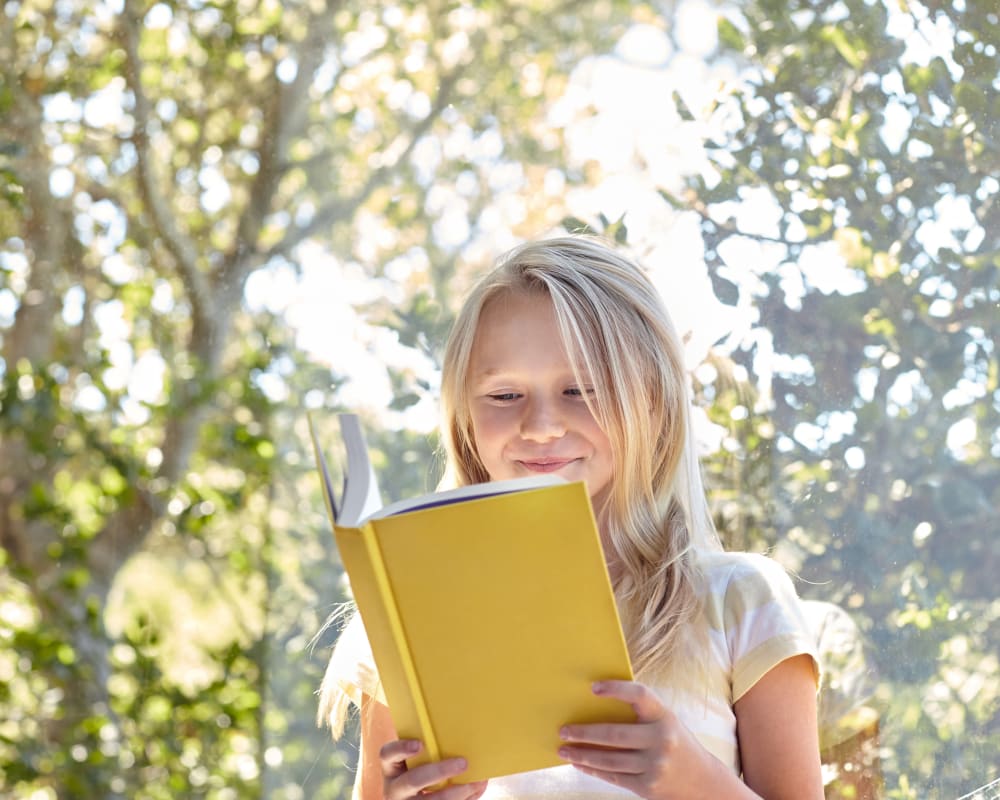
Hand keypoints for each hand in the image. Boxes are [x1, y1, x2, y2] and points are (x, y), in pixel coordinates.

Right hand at [379, 739, 488, 799]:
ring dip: (455, 793)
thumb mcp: (417, 764)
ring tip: (474, 784)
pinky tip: (474, 791)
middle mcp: (395, 789)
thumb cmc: (421, 774)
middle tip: (463, 763)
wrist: (414, 799)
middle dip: (440, 771)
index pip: (387, 754)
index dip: (401, 748)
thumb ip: (431, 752)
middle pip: (413, 780)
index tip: (419, 744)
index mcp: (392, 768)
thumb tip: (466, 741)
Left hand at [557, 680, 734, 799]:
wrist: (703, 782)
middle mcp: (662, 740)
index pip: (639, 695)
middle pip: (614, 734)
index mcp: (665, 716)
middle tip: (563, 730)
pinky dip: (593, 769)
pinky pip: (613, 777)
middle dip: (584, 732)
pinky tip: (580, 763)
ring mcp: (655, 766)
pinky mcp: (648, 787)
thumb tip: (595, 708)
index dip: (616, 689)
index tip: (593, 688)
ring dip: (582, 754)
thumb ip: (640, 715)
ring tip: (564, 749)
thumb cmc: (675, 743)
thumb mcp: (666, 722)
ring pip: (609, 760)